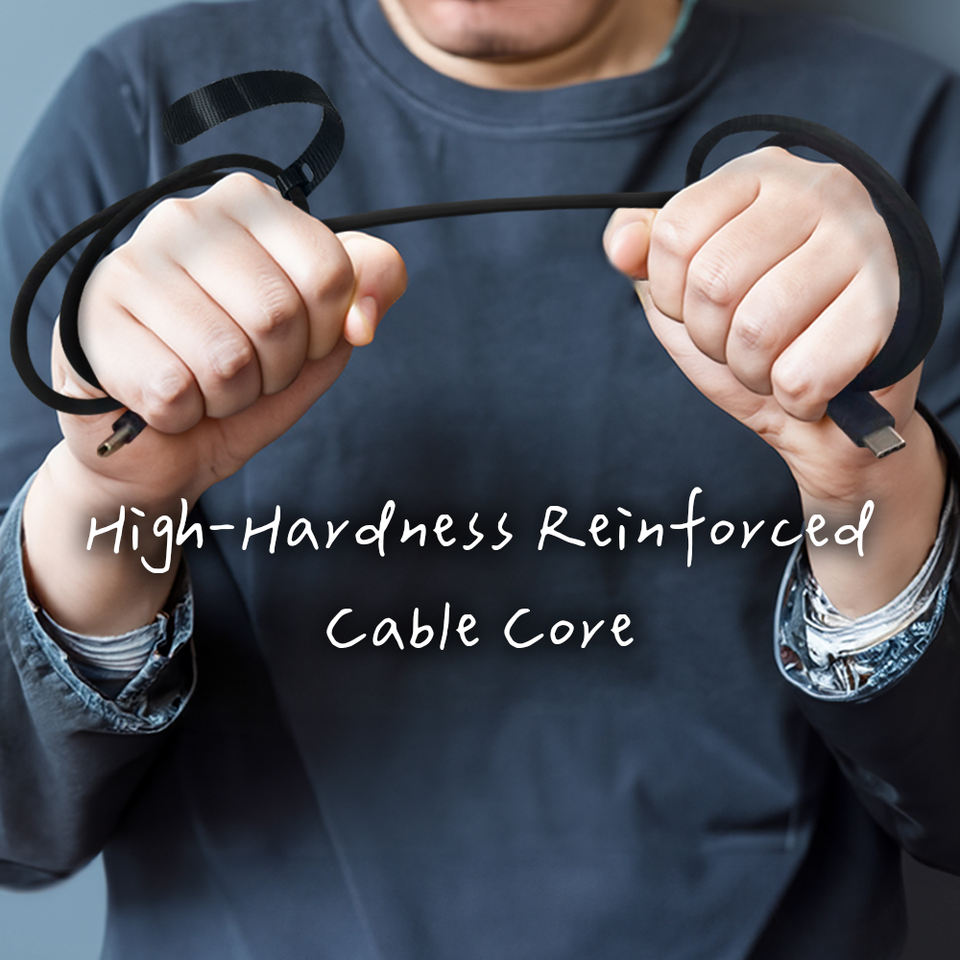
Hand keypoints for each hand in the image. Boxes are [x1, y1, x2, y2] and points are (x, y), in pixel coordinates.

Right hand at [53, 172, 406, 506]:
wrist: (160, 435)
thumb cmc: (244, 373)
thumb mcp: (319, 336)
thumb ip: (362, 296)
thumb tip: (364, 318)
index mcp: (250, 205)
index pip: (330, 271)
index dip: (328, 331)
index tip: (301, 342)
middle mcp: (186, 219)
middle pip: (281, 316)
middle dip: (278, 369)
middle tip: (248, 369)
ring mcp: (132, 265)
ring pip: (227, 359)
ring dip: (230, 397)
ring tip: (206, 383)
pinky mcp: (92, 321)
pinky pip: (174, 390)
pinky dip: (183, 414)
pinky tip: (166, 396)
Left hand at [602, 145, 916, 501]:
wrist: (828, 409)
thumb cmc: (753, 337)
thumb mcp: (683, 291)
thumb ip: (645, 256)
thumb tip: (622, 245)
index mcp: (761, 175)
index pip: (674, 232)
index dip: (670, 293)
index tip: (695, 307)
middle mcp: (819, 191)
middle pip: (712, 282)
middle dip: (712, 337)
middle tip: (740, 342)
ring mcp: (863, 243)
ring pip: (757, 329)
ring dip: (751, 369)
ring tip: (774, 362)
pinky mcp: (891, 305)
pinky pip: (800, 374)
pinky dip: (793, 397)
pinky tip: (812, 382)